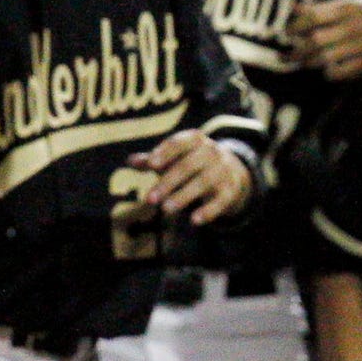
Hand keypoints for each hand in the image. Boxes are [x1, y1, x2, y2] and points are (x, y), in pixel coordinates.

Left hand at [133, 130, 253, 223]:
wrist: (231, 171)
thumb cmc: (191, 162)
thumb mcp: (173, 157)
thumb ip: (152, 160)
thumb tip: (130, 161)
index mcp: (194, 140)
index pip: (178, 144)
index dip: (165, 153)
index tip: (151, 165)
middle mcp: (211, 152)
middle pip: (188, 166)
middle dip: (168, 182)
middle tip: (150, 200)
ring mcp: (223, 171)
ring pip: (203, 183)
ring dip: (184, 196)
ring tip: (166, 210)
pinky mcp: (231, 190)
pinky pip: (220, 201)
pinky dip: (208, 211)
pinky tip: (194, 221)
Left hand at [293, 0, 361, 81]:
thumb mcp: (351, 4)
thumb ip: (323, 7)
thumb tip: (295, 9)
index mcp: (350, 7)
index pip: (314, 16)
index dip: (296, 26)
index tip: (286, 34)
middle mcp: (357, 25)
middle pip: (316, 40)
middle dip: (297, 50)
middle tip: (285, 56)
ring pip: (326, 58)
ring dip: (310, 62)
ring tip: (303, 62)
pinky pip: (340, 72)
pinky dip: (329, 72)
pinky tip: (327, 69)